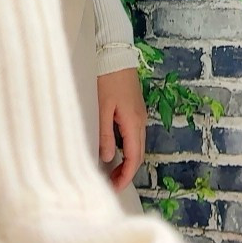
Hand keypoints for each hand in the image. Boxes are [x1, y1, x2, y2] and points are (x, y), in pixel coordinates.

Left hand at [96, 67, 147, 191]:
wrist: (115, 53)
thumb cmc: (106, 79)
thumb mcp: (101, 108)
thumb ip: (103, 134)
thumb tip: (106, 159)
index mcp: (133, 123)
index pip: (134, 158)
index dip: (126, 176)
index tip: (115, 189)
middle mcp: (140, 121)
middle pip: (138, 154)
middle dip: (126, 172)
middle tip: (110, 185)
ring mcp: (139, 114)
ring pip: (136, 144)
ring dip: (126, 160)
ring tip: (110, 172)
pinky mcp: (134, 109)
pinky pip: (133, 134)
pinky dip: (126, 148)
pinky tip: (113, 151)